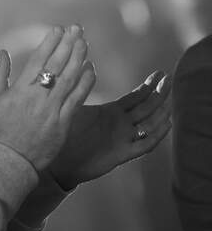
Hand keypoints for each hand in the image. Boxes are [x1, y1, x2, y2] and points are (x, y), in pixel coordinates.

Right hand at [0, 24, 95, 171]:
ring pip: (69, 78)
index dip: (51, 42)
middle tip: (77, 29)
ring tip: (85, 43)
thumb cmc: (1, 130)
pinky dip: (85, 82)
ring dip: (79, 58)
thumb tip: (3, 51)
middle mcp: (37, 96)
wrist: (13, 160)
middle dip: (68, 44)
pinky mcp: (63, 122)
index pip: (39, 60)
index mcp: (20, 90)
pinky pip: (77, 98)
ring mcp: (52, 109)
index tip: (59, 29)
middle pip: (57, 64)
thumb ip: (0, 74)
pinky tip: (91, 68)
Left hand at [49, 71, 171, 189]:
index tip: (159, 73)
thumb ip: (80, 90)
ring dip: (160, 114)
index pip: (135, 97)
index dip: (148, 86)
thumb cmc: (64, 134)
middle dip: (159, 94)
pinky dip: (156, 136)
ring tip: (171, 101)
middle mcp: (121, 125)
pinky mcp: (122, 154)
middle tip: (170, 79)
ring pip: (149, 125)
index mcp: (111, 112)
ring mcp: (123, 139)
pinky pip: (144, 145)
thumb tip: (82, 68)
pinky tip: (167, 125)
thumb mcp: (74, 108)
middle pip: (146, 108)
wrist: (60, 162)